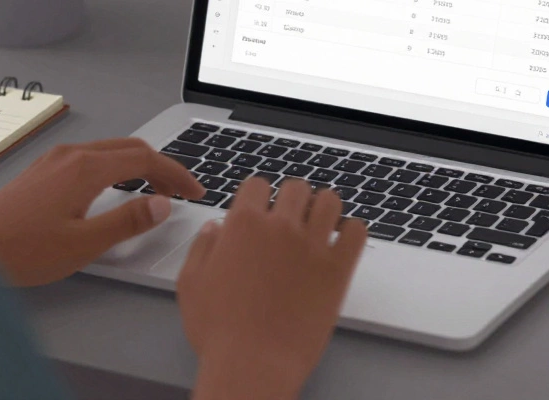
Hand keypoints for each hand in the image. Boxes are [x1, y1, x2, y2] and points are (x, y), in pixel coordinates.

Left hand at [0, 138, 204, 285]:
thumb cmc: (22, 250)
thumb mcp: (84, 243)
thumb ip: (128, 221)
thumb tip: (161, 204)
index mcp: (86, 169)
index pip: (146, 160)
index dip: (176, 175)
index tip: (195, 192)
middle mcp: (72, 155)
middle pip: (131, 149)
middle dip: (162, 167)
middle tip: (182, 191)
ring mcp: (55, 160)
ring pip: (111, 151)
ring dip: (139, 167)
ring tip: (155, 193)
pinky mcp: (43, 171)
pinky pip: (92, 158)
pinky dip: (117, 169)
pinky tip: (117, 190)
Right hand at [178, 178, 366, 399]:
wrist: (253, 365)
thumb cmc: (219, 332)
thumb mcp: (191, 285)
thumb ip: (202, 248)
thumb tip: (215, 228)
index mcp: (243, 224)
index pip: (257, 184)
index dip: (259, 197)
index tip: (262, 211)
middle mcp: (280, 227)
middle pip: (296, 188)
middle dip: (293, 200)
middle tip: (291, 221)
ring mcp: (312, 246)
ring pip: (330, 201)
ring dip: (324, 209)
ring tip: (319, 227)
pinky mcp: (338, 269)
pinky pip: (356, 231)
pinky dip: (351, 232)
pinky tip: (340, 245)